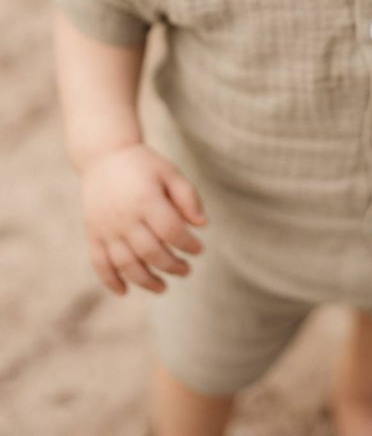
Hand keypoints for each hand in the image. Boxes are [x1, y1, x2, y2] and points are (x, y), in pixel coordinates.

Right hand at [79, 143, 206, 295]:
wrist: (104, 156)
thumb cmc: (144, 165)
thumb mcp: (170, 172)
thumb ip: (188, 196)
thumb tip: (202, 225)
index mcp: (146, 198)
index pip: (171, 231)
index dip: (188, 244)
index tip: (199, 249)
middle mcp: (124, 216)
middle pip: (150, 252)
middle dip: (172, 266)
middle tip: (187, 270)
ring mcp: (106, 227)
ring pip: (125, 263)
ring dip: (145, 281)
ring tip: (163, 287)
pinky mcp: (92, 233)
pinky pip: (99, 263)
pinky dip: (110, 280)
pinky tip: (125, 291)